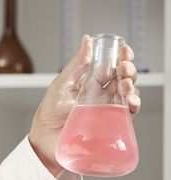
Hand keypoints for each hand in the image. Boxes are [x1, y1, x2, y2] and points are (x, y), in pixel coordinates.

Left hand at [29, 35, 140, 176]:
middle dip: (127, 69)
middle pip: (122, 79)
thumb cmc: (50, 112)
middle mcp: (102, 95)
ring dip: (131, 85)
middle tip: (124, 67)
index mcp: (91, 83)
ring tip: (125, 83)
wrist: (46, 140)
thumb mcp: (62, 83)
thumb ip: (77, 63)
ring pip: (128, 94)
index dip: (120, 57)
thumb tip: (87, 40)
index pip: (110, 67)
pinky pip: (127, 113)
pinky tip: (130, 100)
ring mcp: (107, 109)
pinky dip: (133, 105)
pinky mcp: (110, 124)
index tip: (124, 50)